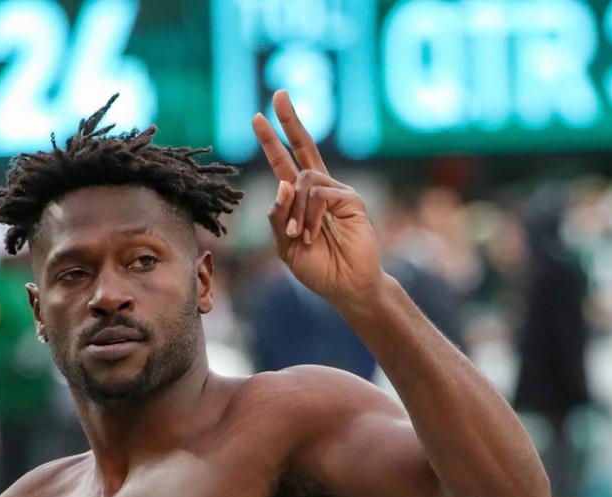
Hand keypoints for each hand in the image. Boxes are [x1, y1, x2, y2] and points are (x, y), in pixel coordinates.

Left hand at [252, 90, 383, 306]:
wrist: (345, 287)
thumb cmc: (317, 267)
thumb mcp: (284, 244)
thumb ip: (277, 216)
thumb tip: (282, 183)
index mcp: (301, 198)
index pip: (285, 161)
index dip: (272, 140)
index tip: (259, 116)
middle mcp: (320, 189)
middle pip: (304, 146)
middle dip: (290, 120)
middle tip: (278, 95)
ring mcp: (337, 192)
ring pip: (303, 181)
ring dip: (294, 211)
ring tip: (299, 236)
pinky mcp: (352, 200)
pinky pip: (320, 196)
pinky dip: (310, 217)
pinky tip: (312, 234)